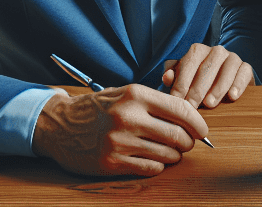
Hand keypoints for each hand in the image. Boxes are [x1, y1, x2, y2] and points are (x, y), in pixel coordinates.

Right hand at [32, 84, 208, 176]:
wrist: (59, 125)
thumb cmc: (97, 108)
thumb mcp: (125, 93)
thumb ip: (155, 102)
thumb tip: (189, 116)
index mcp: (135, 95)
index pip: (181, 110)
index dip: (198, 123)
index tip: (202, 130)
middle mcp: (128, 117)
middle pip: (177, 135)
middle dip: (188, 142)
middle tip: (187, 143)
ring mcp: (119, 142)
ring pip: (166, 154)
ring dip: (174, 156)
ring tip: (170, 152)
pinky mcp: (111, 163)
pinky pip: (150, 168)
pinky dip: (158, 166)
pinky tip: (153, 159)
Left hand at [161, 43, 253, 108]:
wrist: (221, 88)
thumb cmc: (196, 85)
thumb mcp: (183, 81)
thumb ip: (174, 79)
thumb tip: (167, 78)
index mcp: (198, 51)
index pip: (189, 64)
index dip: (182, 83)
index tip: (177, 101)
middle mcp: (216, 51)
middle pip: (208, 67)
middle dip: (198, 88)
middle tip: (192, 106)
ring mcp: (233, 58)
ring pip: (227, 68)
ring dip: (218, 87)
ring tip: (210, 103)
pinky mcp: (246, 68)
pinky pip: (244, 72)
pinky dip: (239, 84)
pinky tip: (232, 97)